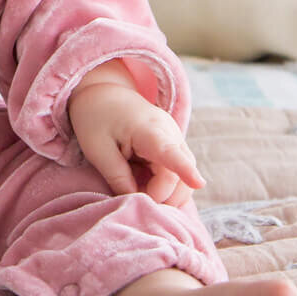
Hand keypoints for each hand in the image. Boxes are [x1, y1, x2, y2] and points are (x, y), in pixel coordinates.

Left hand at [68, 69, 203, 208]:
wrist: (104, 93)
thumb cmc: (97, 120)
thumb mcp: (97, 150)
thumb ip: (117, 177)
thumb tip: (136, 201)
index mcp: (148, 130)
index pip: (169, 152)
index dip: (184, 170)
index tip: (199, 183)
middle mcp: (169, 133)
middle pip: (178, 176)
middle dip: (162, 197)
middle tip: (135, 201)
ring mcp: (175, 139)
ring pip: (182, 177)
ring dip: (166, 194)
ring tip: (140, 196)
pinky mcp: (173, 145)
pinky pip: (177, 172)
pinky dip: (166, 186)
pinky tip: (149, 191)